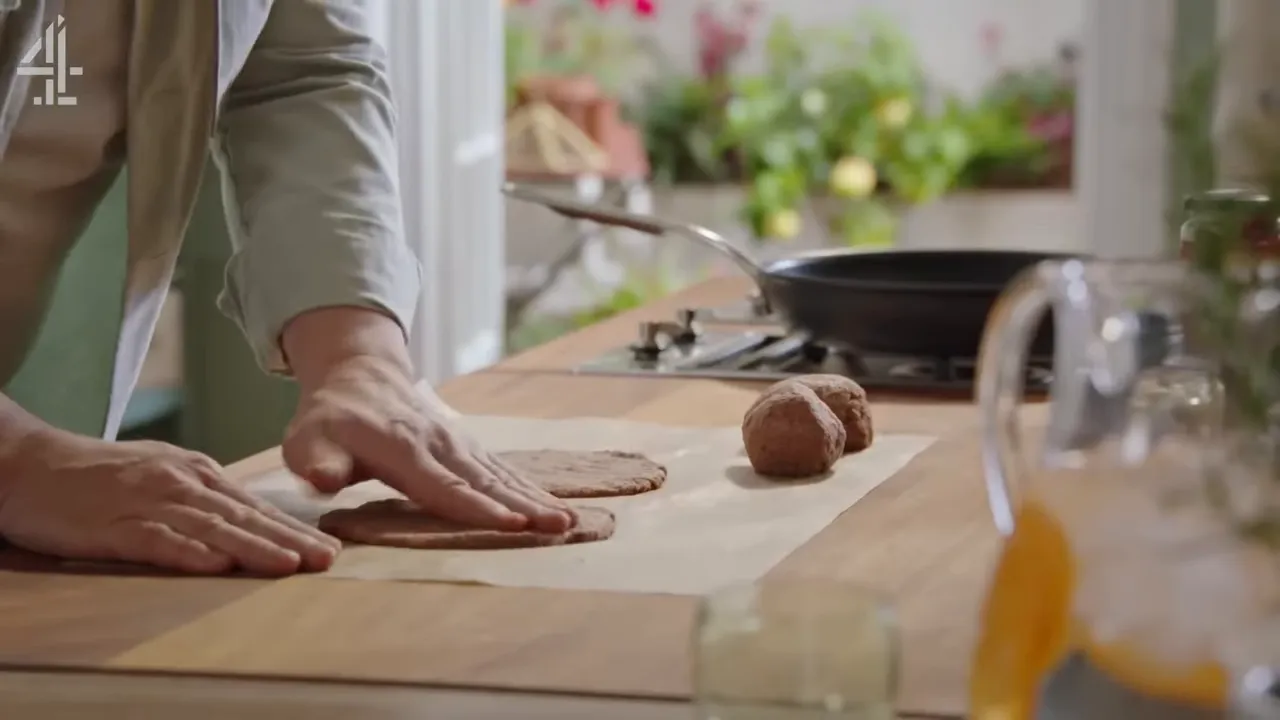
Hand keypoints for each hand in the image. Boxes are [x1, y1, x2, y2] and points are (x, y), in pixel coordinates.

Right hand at [0, 432, 340, 574]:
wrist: (30, 464)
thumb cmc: (99, 476)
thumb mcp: (163, 476)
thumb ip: (204, 497)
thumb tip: (250, 520)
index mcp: (196, 474)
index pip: (254, 506)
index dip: (293, 528)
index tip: (329, 547)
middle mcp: (180, 484)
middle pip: (244, 516)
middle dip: (290, 539)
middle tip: (328, 558)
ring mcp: (148, 502)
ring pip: (212, 527)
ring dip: (253, 546)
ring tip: (290, 564)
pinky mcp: (113, 525)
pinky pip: (156, 540)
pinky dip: (187, 552)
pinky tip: (215, 565)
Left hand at [282, 356, 576, 532]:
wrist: (360, 375)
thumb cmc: (331, 419)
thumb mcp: (307, 437)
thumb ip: (317, 460)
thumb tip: (324, 479)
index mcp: (402, 449)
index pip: (443, 486)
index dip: (477, 507)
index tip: (510, 524)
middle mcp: (439, 445)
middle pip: (486, 482)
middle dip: (524, 506)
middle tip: (559, 526)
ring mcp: (458, 444)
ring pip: (501, 476)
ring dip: (536, 499)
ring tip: (568, 521)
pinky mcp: (469, 447)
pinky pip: (503, 470)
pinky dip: (530, 489)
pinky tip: (555, 508)